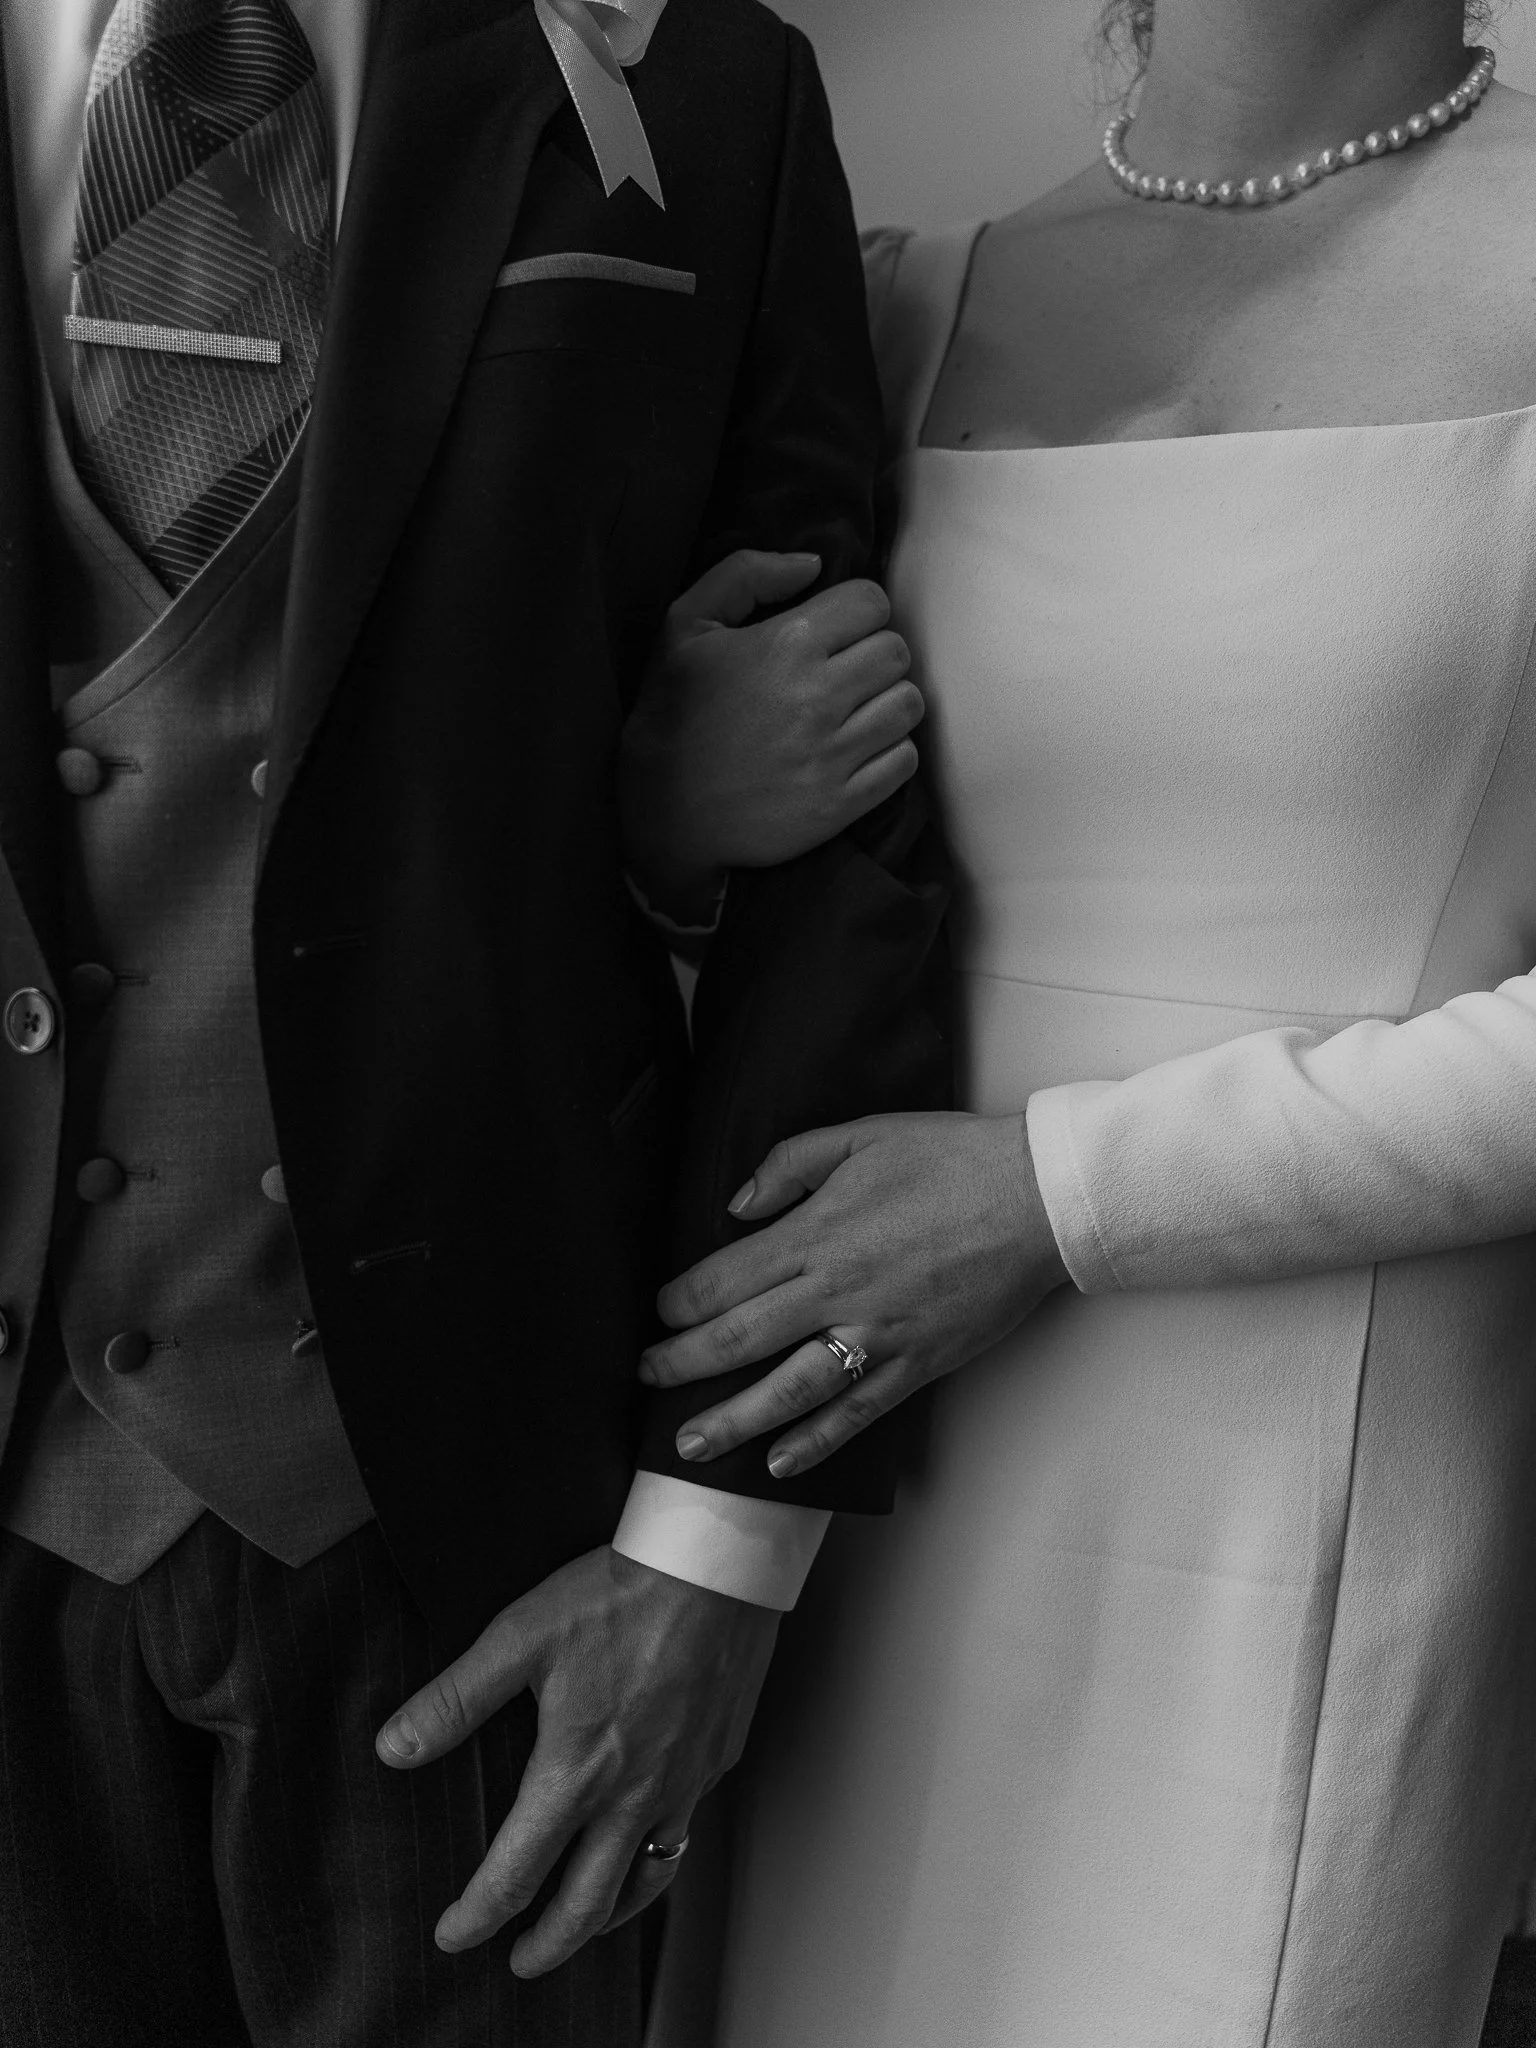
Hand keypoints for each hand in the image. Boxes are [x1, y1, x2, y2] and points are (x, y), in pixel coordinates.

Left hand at [375, 1546, 777, 1975]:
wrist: (714, 1565)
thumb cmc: (619, 1595)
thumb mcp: (519, 1637)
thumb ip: (455, 1700)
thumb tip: (393, 1749)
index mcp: (576, 1773)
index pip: (516, 1874)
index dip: (477, 1916)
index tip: (453, 1935)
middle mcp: (634, 1795)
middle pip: (587, 1906)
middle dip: (547, 1945)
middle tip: (519, 1961)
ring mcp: (684, 1782)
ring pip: (647, 1881)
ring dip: (608, 1916)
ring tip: (585, 1924)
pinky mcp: (718, 1758)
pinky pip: (686, 1830)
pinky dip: (657, 1859)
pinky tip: (647, 1840)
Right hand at [620, 550, 923, 922]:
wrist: (660, 810)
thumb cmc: (673, 710)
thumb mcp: (685, 624)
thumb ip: (746, 574)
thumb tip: (813, 563)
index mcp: (786, 643)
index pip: (872, 602)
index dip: (856, 612)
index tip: (835, 632)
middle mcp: (817, 697)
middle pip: (897, 652)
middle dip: (874, 654)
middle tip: (845, 672)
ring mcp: (832, 755)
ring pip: (908, 705)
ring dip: (888, 703)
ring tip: (855, 712)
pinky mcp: (840, 804)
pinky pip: (904, 762)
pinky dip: (890, 753)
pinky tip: (858, 751)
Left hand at [639, 1114, 1070, 1475]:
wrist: (1038, 1197)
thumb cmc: (950, 1158)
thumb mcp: (861, 1134)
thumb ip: (789, 1165)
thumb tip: (736, 1207)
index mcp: (818, 1233)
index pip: (725, 1279)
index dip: (680, 1303)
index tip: (657, 1315)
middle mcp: (838, 1291)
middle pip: (740, 1340)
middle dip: (682, 1364)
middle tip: (646, 1378)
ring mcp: (878, 1335)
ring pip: (787, 1391)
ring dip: (732, 1421)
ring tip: (689, 1445)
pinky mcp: (917, 1364)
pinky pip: (856, 1414)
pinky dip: (814, 1444)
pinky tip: (778, 1465)